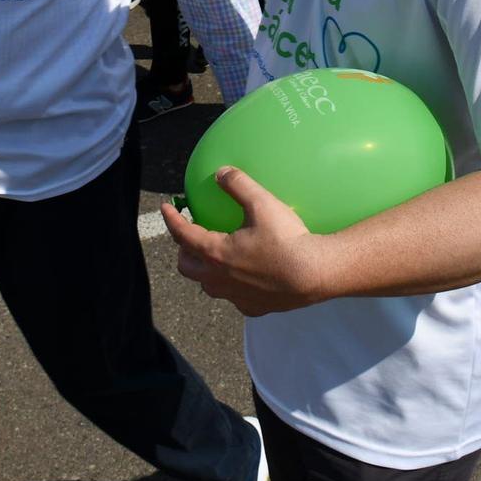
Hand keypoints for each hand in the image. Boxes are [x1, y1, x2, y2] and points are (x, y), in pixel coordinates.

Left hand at [161, 167, 331, 316]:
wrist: (314, 274)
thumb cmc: (286, 239)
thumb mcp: (262, 203)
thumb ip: (238, 184)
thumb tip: (221, 172)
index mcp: (215, 253)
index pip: (183, 234)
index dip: (171, 219)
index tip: (166, 208)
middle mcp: (219, 279)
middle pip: (187, 267)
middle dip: (183, 250)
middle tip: (191, 235)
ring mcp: (235, 297)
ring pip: (208, 286)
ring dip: (206, 270)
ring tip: (216, 256)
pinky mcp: (253, 308)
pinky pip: (234, 298)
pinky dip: (232, 286)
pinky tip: (245, 276)